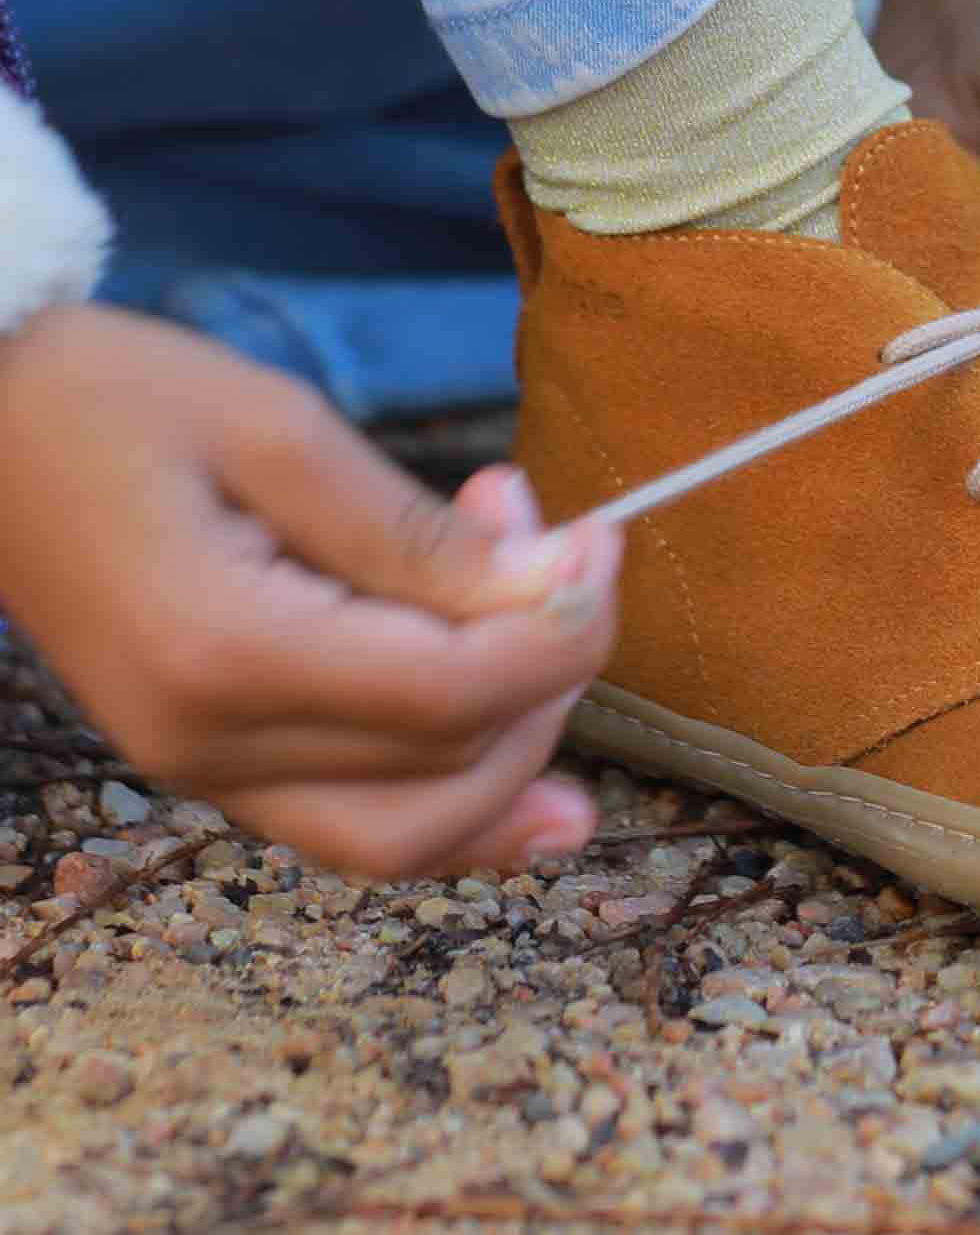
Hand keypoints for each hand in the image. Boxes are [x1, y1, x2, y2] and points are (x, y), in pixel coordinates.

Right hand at [0, 305, 621, 877]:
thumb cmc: (120, 401)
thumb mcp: (282, 430)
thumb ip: (419, 534)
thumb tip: (557, 589)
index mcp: (224, 651)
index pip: (450, 695)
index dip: (560, 631)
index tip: (602, 542)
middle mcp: (212, 746)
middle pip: (449, 772)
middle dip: (550, 673)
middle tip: (569, 549)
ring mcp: (206, 773)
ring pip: (413, 833)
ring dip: (520, 742)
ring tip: (543, 613)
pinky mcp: (216, 765)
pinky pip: (362, 825)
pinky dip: (462, 801)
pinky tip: (542, 778)